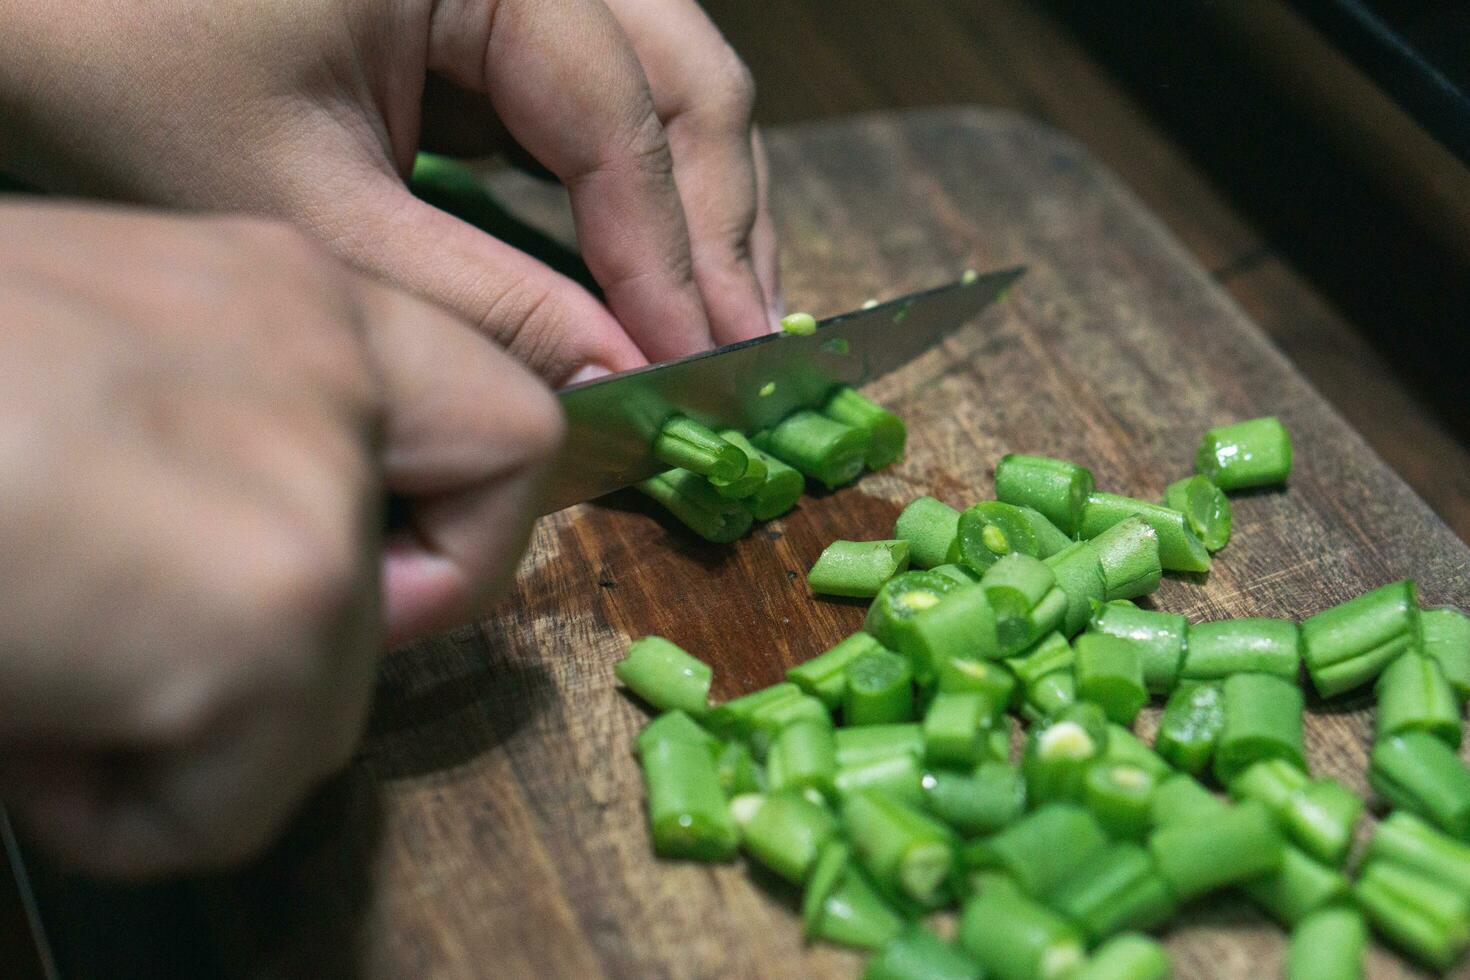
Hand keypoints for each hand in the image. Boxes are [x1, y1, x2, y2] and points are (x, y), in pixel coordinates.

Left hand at [0, 0, 781, 385]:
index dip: (672, 250)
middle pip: (680, 74)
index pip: (620, 113)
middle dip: (715, 220)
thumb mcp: (310, 203)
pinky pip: (593, 93)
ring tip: (720, 316)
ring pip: (657, 78)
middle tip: (744, 347)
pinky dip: (626, 185)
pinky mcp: (482, 7)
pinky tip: (646, 267)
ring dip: (692, 200)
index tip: (709, 362)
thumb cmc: (123, 67)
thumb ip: (478, 294)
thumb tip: (610, 376)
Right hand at [0, 201, 561, 874]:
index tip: (391, 569)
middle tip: (259, 644)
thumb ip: (220, 433)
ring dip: (207, 729)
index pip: (493, 401)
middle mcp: (325, 359)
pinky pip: (247, 794)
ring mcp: (314, 487)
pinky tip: (34, 737)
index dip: (462, 509)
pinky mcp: (272, 617)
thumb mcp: (91, 370)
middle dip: (411, 602)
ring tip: (54, 682)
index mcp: (281, 290)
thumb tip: (296, 577)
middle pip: (494, 497)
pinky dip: (143, 811)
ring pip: (343, 690)